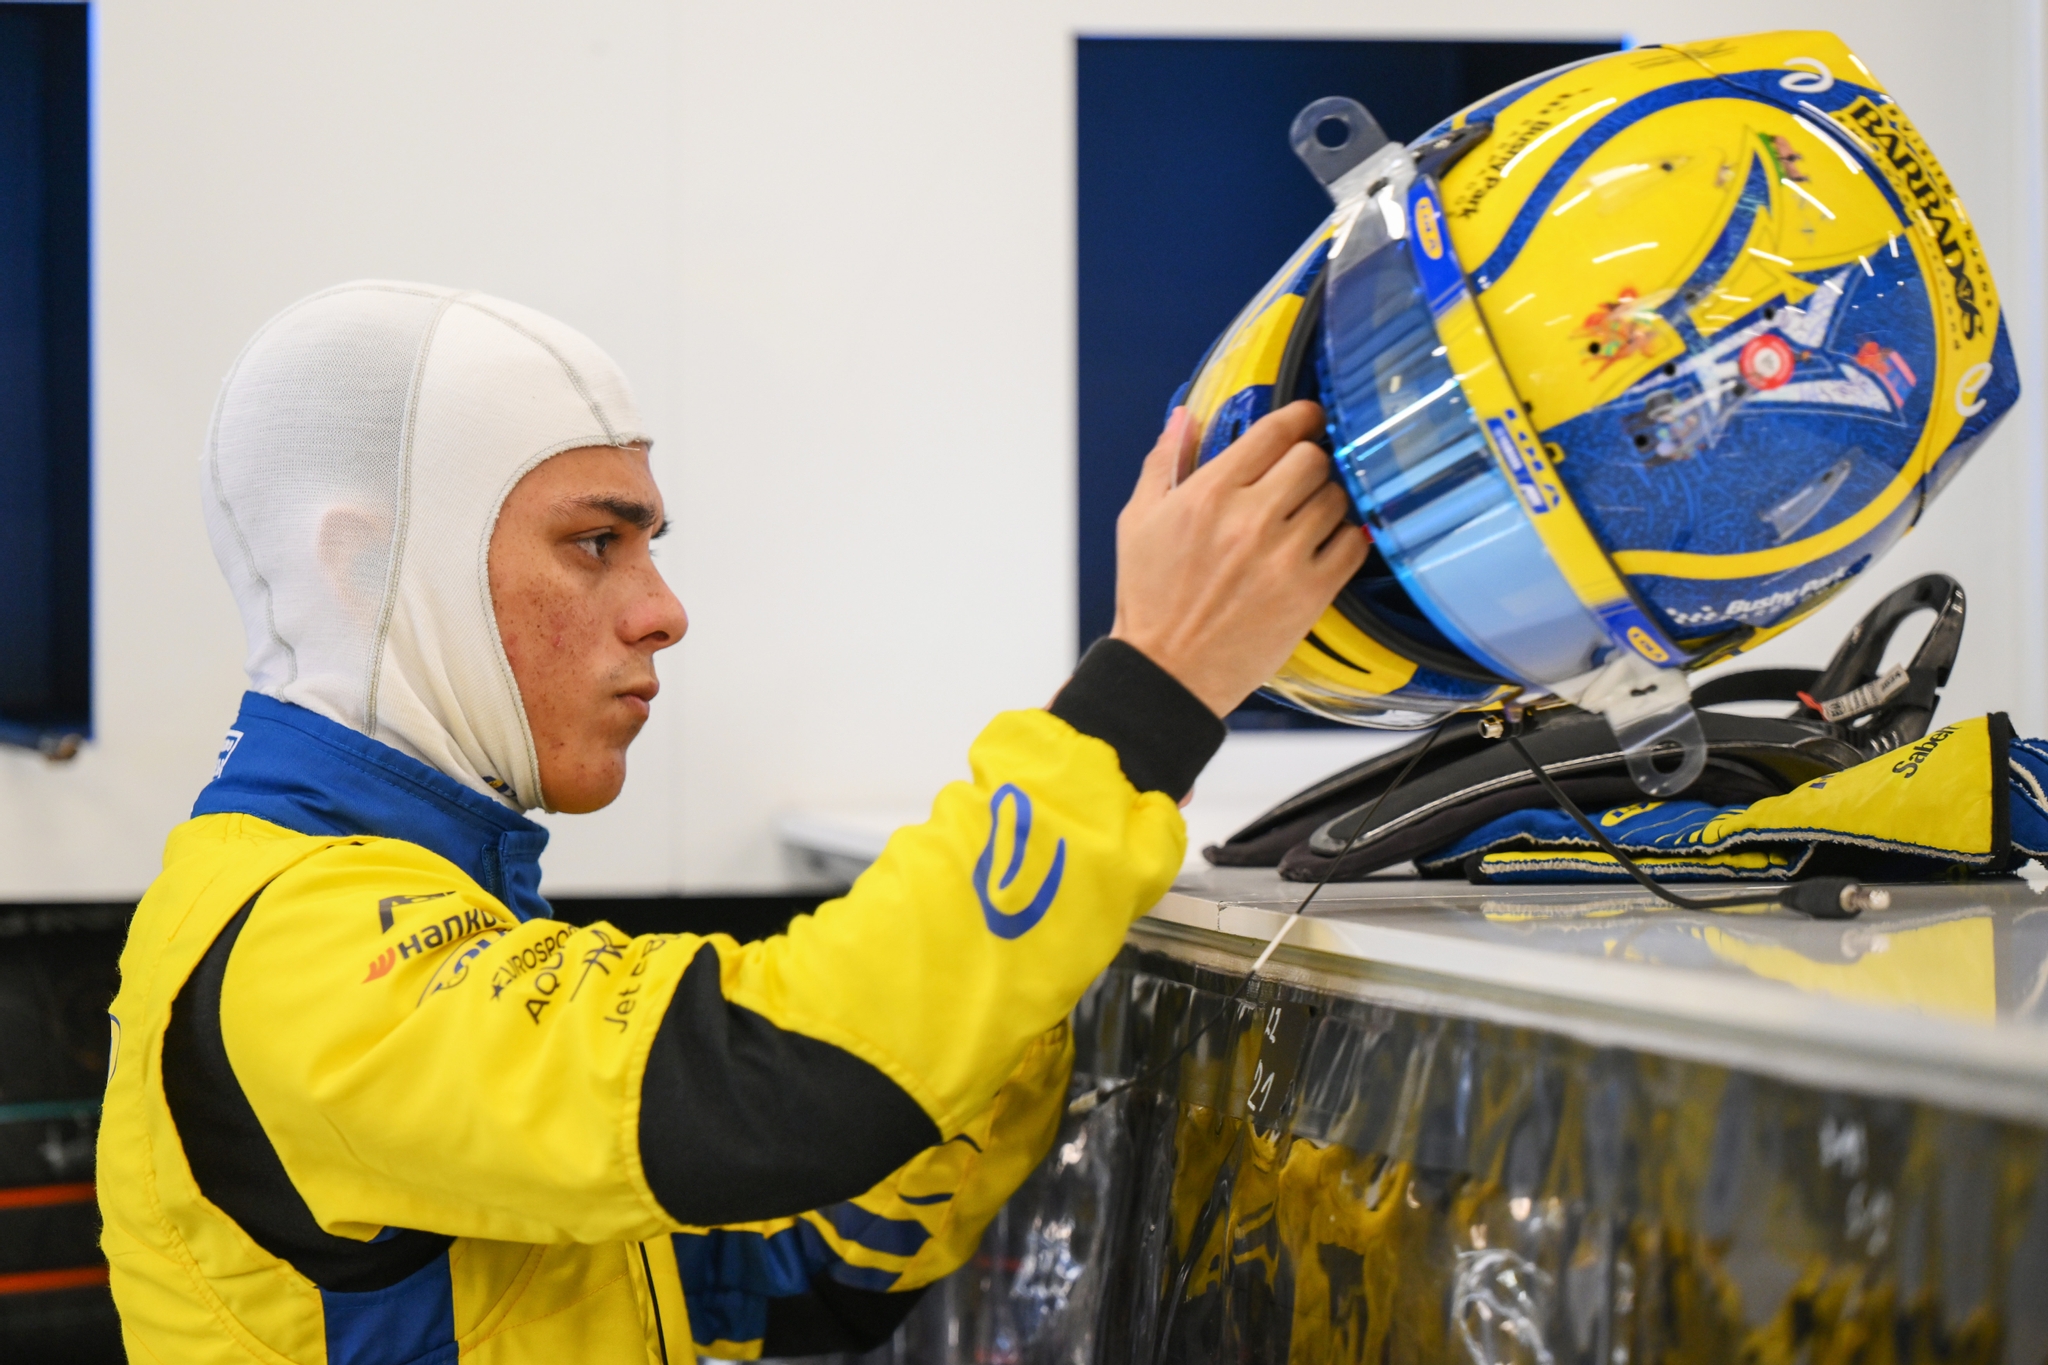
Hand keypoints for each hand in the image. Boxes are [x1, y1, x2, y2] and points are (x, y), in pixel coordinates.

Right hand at [1111, 401, 1366, 717]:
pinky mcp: (1309, 593)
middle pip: (1313, 459)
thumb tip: (1184, 419)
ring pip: (1336, 498)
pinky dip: (1347, 539)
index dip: (1300, 416)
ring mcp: (1284, 557)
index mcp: (1208, 495)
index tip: (1308, 417)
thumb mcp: (1138, 522)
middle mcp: (1249, 520)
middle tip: (1301, 475)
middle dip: (1309, 461)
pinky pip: (1353, 545)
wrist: (1167, 673)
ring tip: (1309, 515)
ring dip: (1327, 500)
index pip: (1274, 432)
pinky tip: (1326, 544)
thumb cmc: (1150, 601)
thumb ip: (1164, 464)